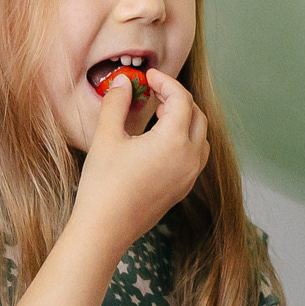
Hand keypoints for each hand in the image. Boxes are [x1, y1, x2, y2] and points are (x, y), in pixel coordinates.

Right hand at [70, 67, 209, 253]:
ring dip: (185, 120)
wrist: (105, 229)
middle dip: (178, 98)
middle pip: (197, 115)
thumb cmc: (103, 183)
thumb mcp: (106, 136)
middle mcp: (190, 158)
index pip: (182, 99)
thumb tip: (123, 82)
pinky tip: (160, 141)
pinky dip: (185, 140)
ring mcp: (189, 176)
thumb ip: (117, 103)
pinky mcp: (183, 189)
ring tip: (159, 115)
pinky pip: (195, 156)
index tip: (147, 76)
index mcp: (174, 141)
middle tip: (153, 91)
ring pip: (201, 137)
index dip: (165, 82)